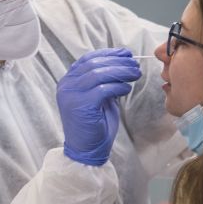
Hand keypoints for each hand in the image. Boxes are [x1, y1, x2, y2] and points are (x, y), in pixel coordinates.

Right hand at [57, 48, 140, 165]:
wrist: (86, 150)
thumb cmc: (95, 125)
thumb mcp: (99, 98)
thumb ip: (104, 81)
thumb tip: (122, 63)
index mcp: (69, 81)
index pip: (88, 59)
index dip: (108, 54)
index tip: (125, 53)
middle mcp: (67, 85)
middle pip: (94, 64)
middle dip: (118, 61)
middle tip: (135, 64)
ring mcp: (72, 95)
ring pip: (98, 74)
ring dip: (121, 71)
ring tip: (135, 74)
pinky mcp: (81, 105)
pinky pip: (103, 89)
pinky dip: (118, 86)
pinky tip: (127, 88)